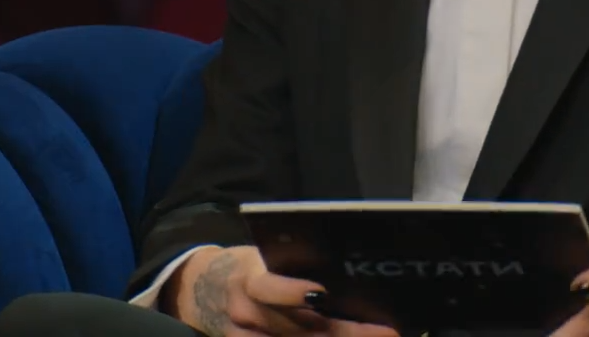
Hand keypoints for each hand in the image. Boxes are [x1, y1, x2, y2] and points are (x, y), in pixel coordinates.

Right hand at [168, 245, 397, 336]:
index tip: (324, 294)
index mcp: (248, 278)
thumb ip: (292, 267)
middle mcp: (246, 313)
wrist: (202, 288)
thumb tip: (344, 272)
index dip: (293, 293)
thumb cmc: (249, 267)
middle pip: (299, 328)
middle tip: (385, 331)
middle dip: (345, 331)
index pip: (269, 288)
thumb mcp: (262, 258)